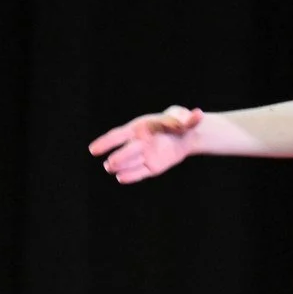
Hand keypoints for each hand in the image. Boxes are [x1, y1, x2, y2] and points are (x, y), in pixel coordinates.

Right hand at [88, 105, 202, 182]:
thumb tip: (199, 114)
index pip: (119, 135)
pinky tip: (121, 178)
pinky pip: (139, 173)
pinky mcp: (152, 167)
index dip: (105, 142)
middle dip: (118, 157)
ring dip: (120, 167)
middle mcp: (139, 142)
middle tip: (109, 164)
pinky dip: (131, 176)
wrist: (187, 136)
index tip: (93, 149)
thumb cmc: (181, 123)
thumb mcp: (185, 119)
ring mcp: (144, 155)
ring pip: (129, 163)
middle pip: (124, 151)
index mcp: (140, 128)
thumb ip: (189, 118)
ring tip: (111, 169)